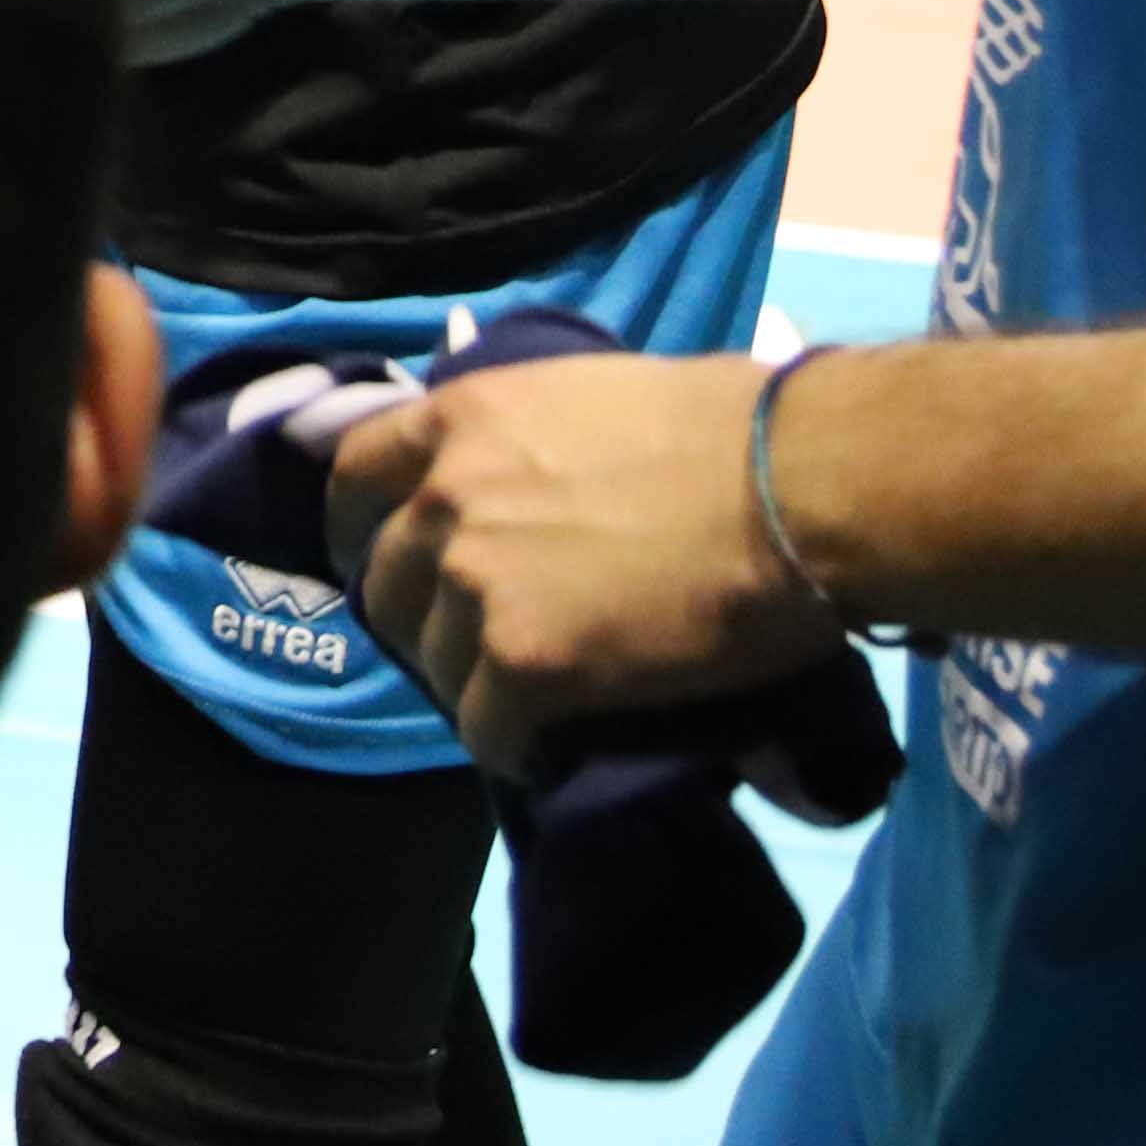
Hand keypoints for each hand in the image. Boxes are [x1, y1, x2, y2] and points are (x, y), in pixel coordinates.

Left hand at [327, 352, 843, 778]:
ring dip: (470, 686)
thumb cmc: (726, 426)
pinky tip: (545, 749)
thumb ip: (523, 439)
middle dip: (418, 618)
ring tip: (522, 701)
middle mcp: (444, 498)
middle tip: (473, 645)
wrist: (793, 487)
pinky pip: (485, 728)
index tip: (395, 561)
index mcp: (456, 421)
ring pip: (433, 664)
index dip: (368, 530)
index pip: (353, 479)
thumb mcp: (585, 395)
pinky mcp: (526, 663)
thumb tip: (528, 476)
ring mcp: (479, 582)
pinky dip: (511, 746)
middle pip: (384, 583)